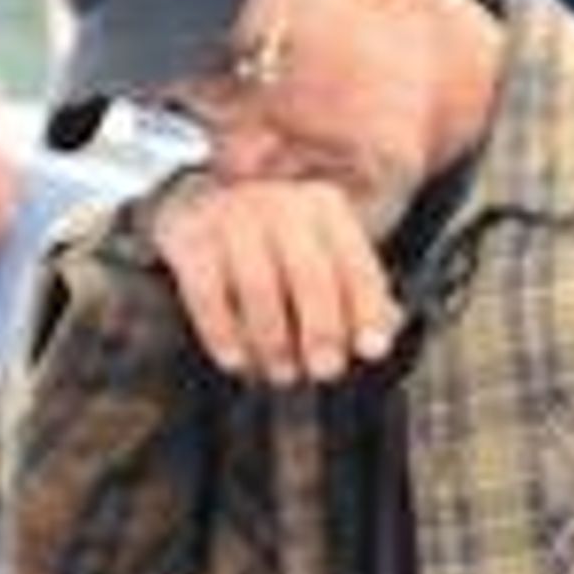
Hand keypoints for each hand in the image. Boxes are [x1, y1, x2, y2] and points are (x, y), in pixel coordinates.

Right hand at [147, 177, 401, 386]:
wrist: (201, 203)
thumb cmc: (277, 244)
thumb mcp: (325, 256)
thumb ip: (359, 295)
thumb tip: (383, 335)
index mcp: (326, 209)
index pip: (356, 264)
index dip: (368, 311)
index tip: (372, 350)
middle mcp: (281, 204)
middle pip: (309, 274)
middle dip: (321, 330)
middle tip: (324, 370)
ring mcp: (232, 216)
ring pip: (258, 286)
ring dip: (273, 340)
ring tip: (282, 371)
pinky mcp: (190, 237)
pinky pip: (207, 292)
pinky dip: (223, 332)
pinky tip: (236, 360)